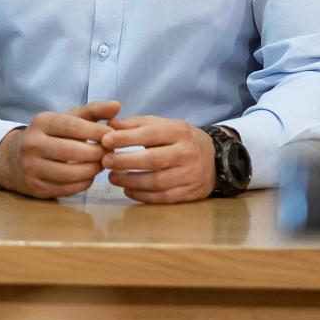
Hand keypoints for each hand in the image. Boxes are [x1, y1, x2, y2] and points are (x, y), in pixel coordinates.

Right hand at [0, 100, 118, 198]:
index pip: (73, 126)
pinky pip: (67, 188)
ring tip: (99, 165)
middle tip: (109, 154)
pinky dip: (83, 183)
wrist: (14, 159)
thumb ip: (93, 112)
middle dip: (97, 154)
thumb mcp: (66, 119)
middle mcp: (32, 143)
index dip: (97, 132)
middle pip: (73, 151)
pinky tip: (87, 176)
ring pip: (70, 173)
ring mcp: (31, 167)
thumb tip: (117, 105)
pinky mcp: (35, 187)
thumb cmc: (49, 136)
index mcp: (40, 122)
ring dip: (92, 171)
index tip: (112, 137)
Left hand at [100, 114, 214, 203]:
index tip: (105, 140)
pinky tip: (128, 190)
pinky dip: (143, 195)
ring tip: (112, 177)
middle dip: (126, 161)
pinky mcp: (191, 192)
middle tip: (105, 161)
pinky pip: (164, 197)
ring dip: (131, 181)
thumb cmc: (178, 139)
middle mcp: (187, 153)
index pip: (149, 134)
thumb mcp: (161, 125)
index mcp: (178, 131)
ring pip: (157, 181)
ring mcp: (191, 174)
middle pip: (153, 159)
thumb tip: (109, 123)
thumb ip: (135, 124)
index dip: (126, 138)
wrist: (215, 157)